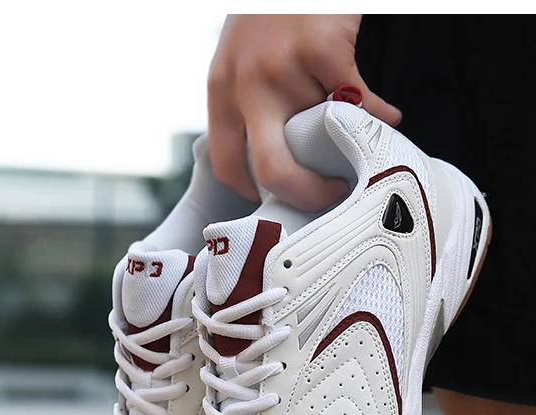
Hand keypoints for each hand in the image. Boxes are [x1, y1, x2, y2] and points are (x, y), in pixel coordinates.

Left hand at [208, 14, 401, 210]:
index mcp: (221, 91)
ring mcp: (282, 67)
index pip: (227, 164)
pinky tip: (388, 118)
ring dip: (348, 145)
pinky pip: (359, 104)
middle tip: (327, 198)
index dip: (257, 192)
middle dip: (303, 195)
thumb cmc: (275, 13)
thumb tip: (281, 160)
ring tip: (361, 143)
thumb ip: (250, 104)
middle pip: (269, 169)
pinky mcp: (322, 50)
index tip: (282, 200)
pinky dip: (381, 117)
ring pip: (322, 137)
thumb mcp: (242, 59)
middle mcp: (244, 85)